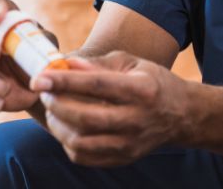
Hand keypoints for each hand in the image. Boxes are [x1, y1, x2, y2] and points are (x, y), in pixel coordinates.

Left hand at [31, 51, 189, 166]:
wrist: (181, 114)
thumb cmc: (152, 81)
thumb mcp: (132, 63)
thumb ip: (98, 64)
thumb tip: (65, 64)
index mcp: (142, 89)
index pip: (97, 85)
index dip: (65, 81)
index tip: (40, 77)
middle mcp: (137, 119)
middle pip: (86, 117)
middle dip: (57, 104)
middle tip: (45, 92)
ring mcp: (130, 143)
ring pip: (81, 142)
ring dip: (58, 125)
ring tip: (54, 109)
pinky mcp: (123, 158)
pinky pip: (84, 157)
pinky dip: (68, 141)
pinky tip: (67, 126)